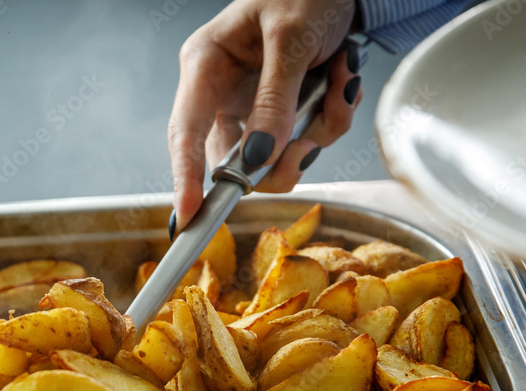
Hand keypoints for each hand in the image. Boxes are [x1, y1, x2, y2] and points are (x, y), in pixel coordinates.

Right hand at [168, 0, 362, 234]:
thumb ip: (275, 100)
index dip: (184, 178)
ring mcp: (252, 105)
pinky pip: (305, 140)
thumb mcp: (291, 39)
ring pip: (277, 157)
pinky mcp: (281, 112)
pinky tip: (341, 78)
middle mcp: (222, 91)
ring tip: (341, 79)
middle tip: (310, 144)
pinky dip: (332, 116)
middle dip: (282, 158)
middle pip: (235, 160)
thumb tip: (257, 158)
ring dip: (320, 128)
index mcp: (205, 64)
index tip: (188, 216)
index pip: (184, 133)